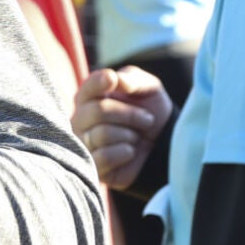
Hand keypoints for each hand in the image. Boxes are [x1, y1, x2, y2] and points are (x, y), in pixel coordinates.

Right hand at [71, 67, 170, 189]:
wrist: (164, 145)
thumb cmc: (151, 112)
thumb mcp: (148, 88)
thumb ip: (131, 78)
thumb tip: (113, 78)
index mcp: (90, 97)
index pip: (87, 87)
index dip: (99, 82)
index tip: (112, 80)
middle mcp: (80, 119)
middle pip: (97, 111)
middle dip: (129, 115)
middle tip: (148, 119)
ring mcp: (84, 143)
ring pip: (101, 134)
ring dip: (129, 135)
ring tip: (136, 138)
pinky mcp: (93, 166)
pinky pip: (104, 157)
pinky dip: (124, 153)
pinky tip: (130, 152)